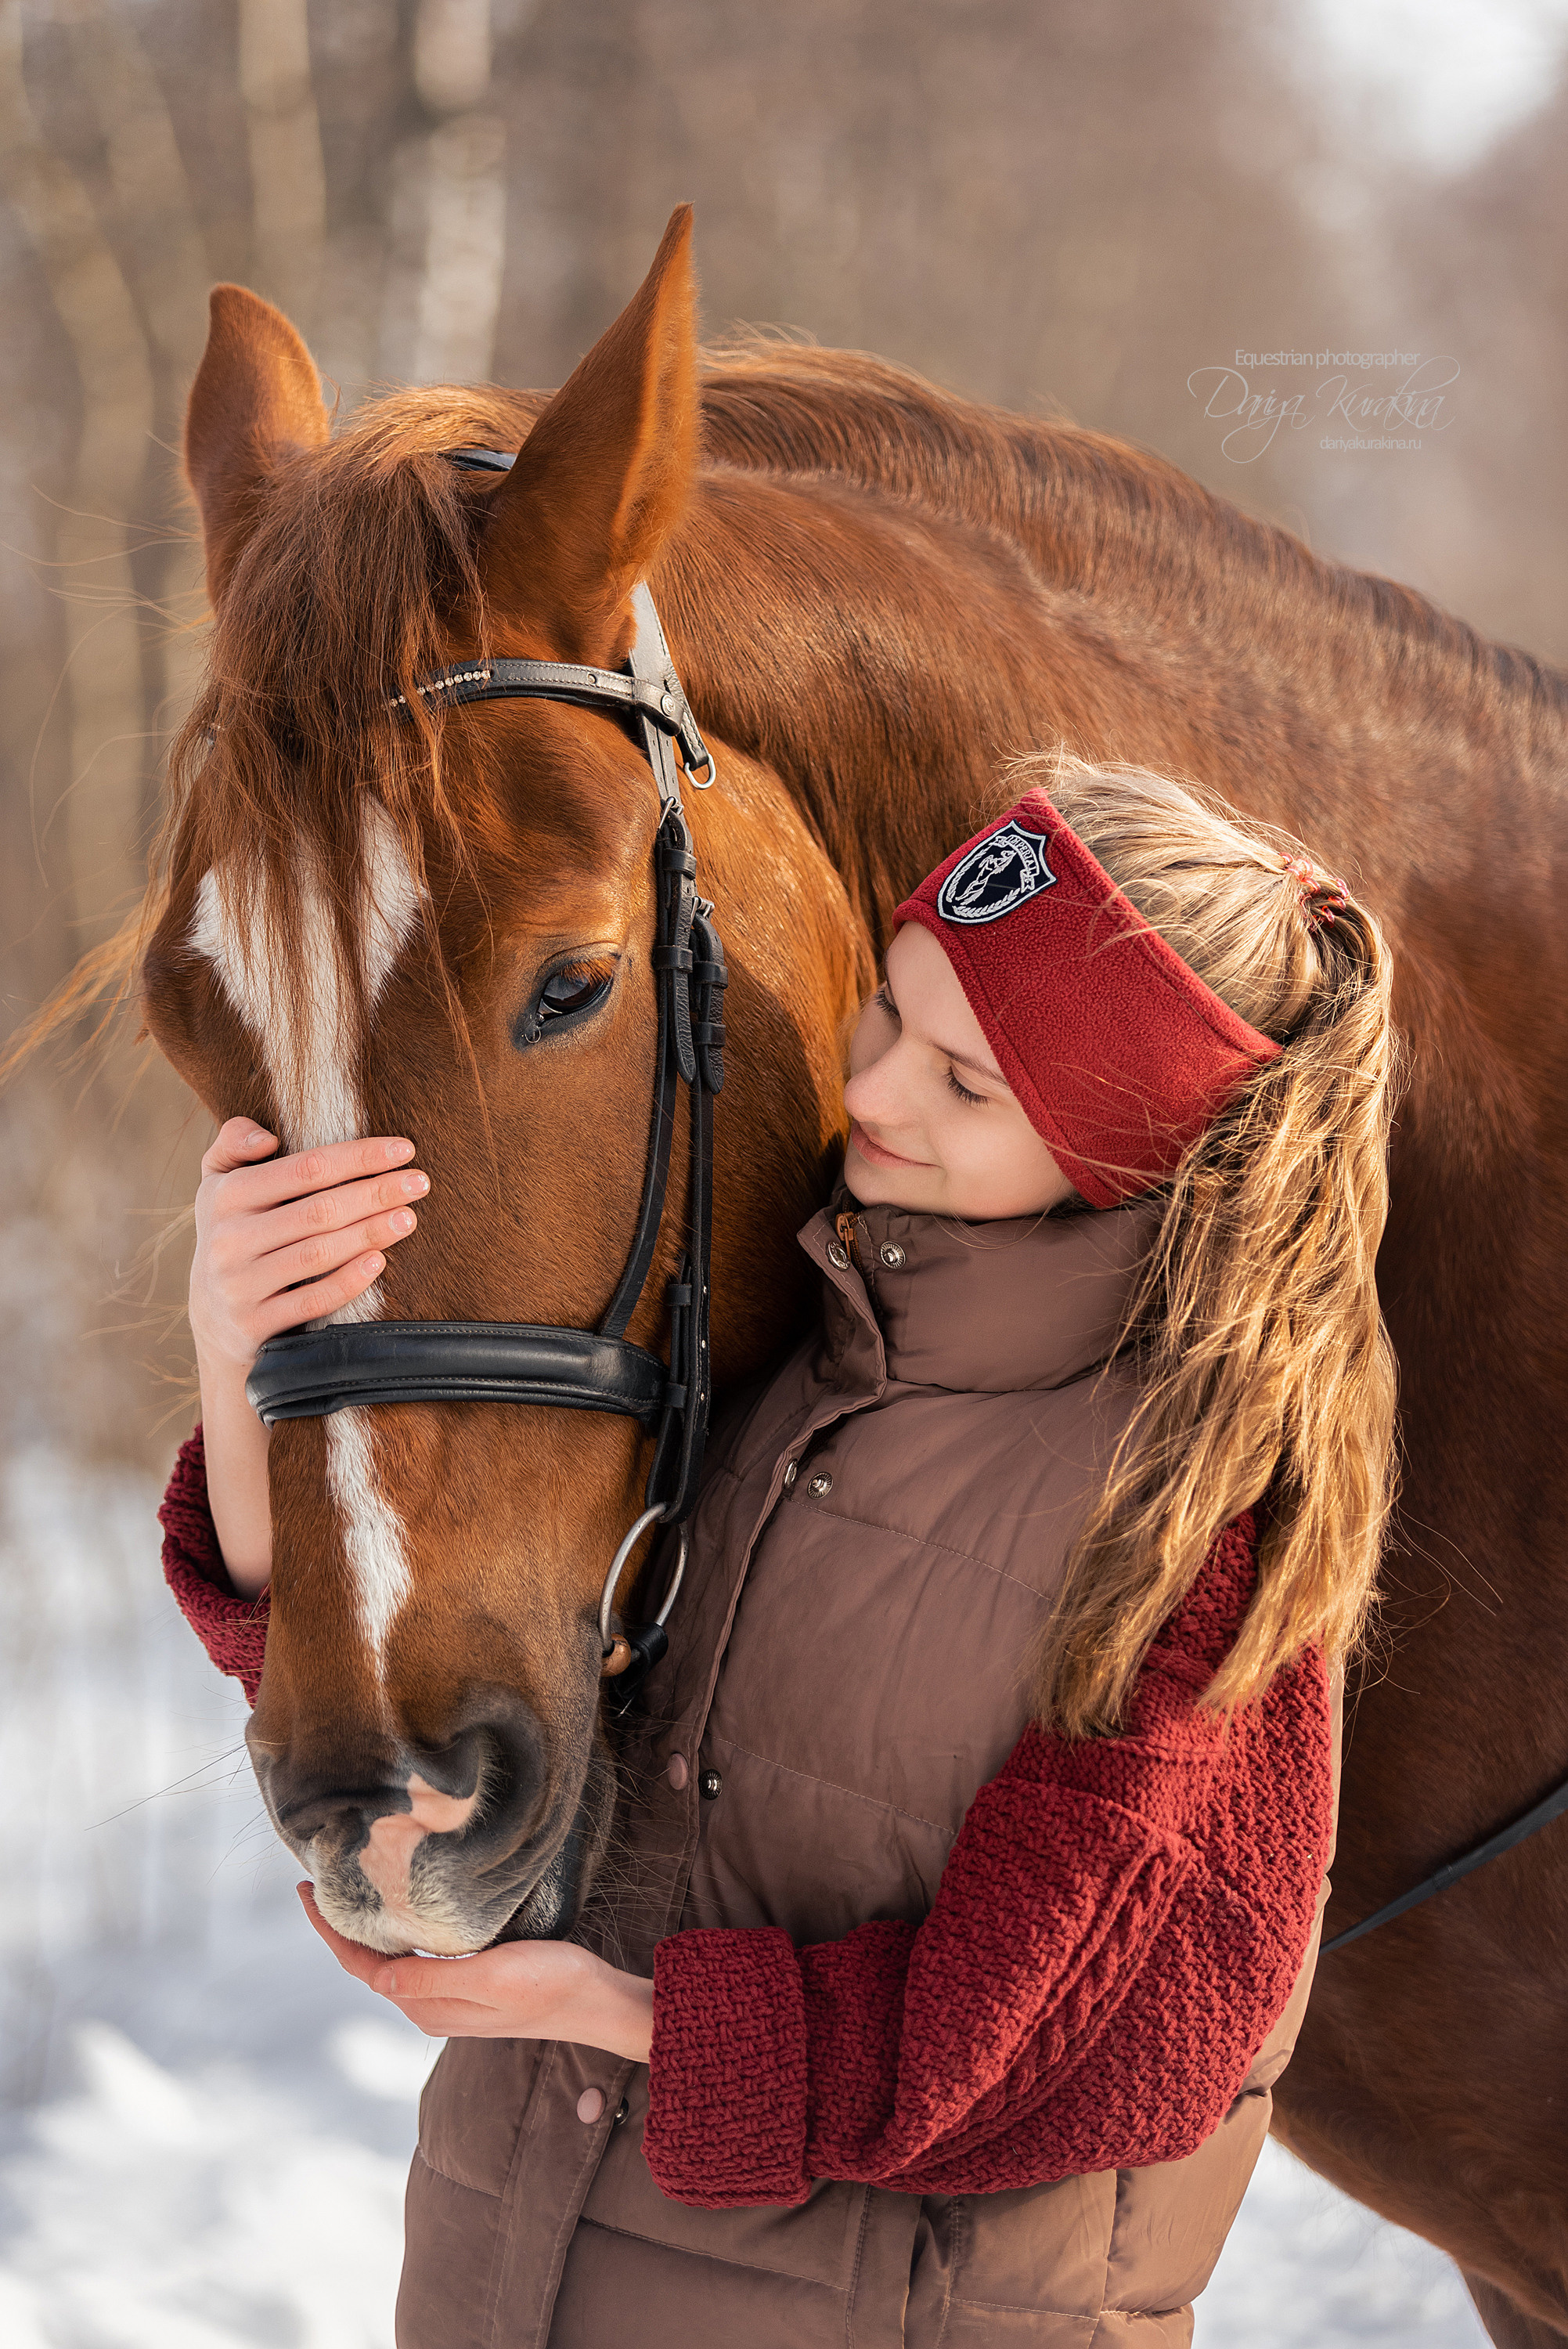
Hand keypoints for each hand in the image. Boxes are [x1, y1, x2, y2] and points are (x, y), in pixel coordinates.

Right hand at [190, 1121, 428, 1369]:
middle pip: (319, 1211)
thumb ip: (234, 1143)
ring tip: (409, 1218)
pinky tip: (379, 1262)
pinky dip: (348, 1281)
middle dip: (376, 1193)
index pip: (307, 1168)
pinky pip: (311, 1301)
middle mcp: (228, 1239)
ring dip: (370, 1233)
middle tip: (420, 1183)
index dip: (359, 1156)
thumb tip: (267, 1137)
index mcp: (225, 1195)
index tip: (404, 1150)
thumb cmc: (235, 1233)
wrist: (216, 1318)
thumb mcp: (219, 1183)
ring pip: (318, 1254)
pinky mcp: (254, 1324)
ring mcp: (239, 1284)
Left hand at [298, 1885, 654, 2060]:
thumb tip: (373, 1975)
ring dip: (365, 1932)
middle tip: (320, 1882)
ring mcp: (448, 2000)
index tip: (307, 1892)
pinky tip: (399, 1916)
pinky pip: (413, 1962)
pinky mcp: (467, 1987)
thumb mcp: (490, 1976)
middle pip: (368, 1965)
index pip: (362, 1966)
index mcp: (427, 2005)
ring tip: (349, 1893)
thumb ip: (432, 1978)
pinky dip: (395, 1937)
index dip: (329, 1932)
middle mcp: (429, 2007)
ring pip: (389, 1963)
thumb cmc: (548, 1984)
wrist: (594, 2002)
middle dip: (339, 1929)